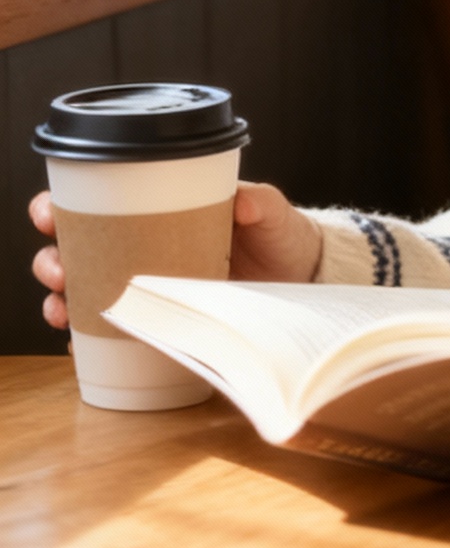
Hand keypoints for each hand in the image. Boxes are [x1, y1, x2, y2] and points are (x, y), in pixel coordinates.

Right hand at [30, 181, 322, 331]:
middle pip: (76, 251)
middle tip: (59, 270)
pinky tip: (79, 346)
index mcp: (157, 214)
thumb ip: (259, 201)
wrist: (302, 276)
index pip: (94, 206)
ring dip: (62, 301)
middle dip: (53, 260)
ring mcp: (148, 289)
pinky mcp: (160, 323)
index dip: (59, 209)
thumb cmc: (279, 236)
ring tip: (62, 307)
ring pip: (84, 293)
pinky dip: (89, 341)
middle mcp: (142, 251)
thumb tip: (244, 200)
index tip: (49, 214)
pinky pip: (111, 334)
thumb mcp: (270, 213)